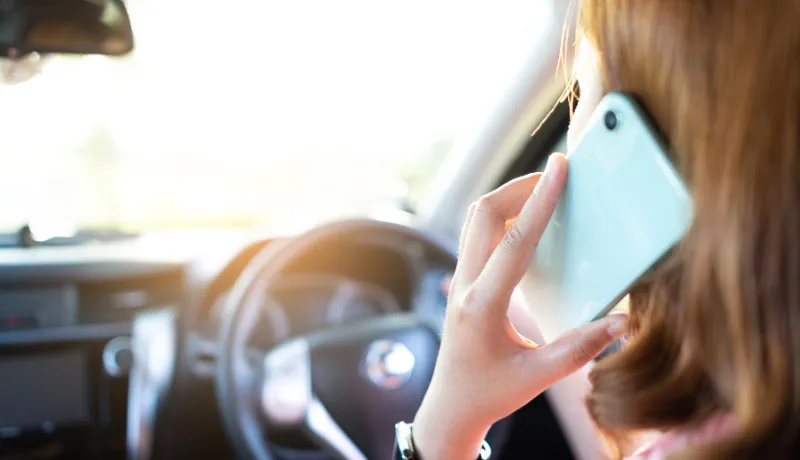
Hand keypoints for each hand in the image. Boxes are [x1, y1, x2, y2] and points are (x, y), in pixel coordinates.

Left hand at [413, 153, 627, 458]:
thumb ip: (579, 349)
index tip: (558, 167)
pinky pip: (477, 234)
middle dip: (519, 186)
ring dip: (507, 197)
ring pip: (476, 219)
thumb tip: (622, 323)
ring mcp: (458, 280)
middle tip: (556, 174)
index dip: (541, 200)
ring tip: (544, 189)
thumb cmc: (489, 393)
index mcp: (482, 304)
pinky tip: (527, 221)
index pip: (515, 240)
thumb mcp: (537, 377)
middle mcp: (464, 284)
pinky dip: (502, 216)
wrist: (451, 405)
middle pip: (485, 214)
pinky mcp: (462, 280)